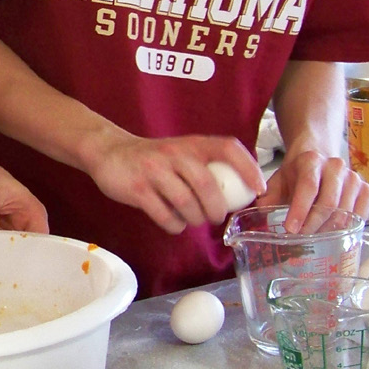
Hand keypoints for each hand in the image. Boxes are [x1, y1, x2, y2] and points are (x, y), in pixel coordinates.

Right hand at [86, 134, 265, 233]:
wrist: (109, 152)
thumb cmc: (154, 157)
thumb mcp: (181, 152)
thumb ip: (205, 166)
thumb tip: (239, 193)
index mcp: (191, 143)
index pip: (228, 148)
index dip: (248, 167)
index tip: (259, 188)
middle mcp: (174, 154)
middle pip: (207, 185)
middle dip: (217, 209)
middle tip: (216, 217)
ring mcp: (154, 171)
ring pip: (186, 204)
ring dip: (195, 220)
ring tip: (193, 220)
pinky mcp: (137, 189)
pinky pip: (165, 216)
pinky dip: (175, 225)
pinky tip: (174, 222)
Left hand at [263, 150, 368, 233]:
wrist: (317, 158)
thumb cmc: (295, 174)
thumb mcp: (277, 181)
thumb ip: (267, 197)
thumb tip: (256, 215)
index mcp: (311, 161)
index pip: (308, 187)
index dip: (300, 210)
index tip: (291, 229)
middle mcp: (335, 166)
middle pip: (329, 202)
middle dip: (313, 225)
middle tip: (301, 239)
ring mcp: (353, 177)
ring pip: (345, 212)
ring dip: (329, 229)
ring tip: (315, 237)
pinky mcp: (365, 188)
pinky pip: (362, 213)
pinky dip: (349, 227)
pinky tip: (335, 233)